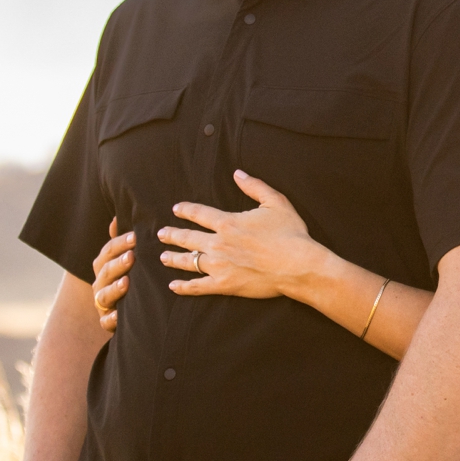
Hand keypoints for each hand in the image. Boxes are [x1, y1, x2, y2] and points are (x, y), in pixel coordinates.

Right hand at [92, 220, 134, 333]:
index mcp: (103, 266)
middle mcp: (99, 283)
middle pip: (105, 271)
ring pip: (104, 295)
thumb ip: (119, 242)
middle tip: (132, 256)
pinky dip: (111, 319)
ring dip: (114, 288)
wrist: (121, 311)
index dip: (120, 243)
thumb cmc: (126, 278)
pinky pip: (106, 321)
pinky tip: (118, 315)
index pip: (108, 251)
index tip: (135, 236)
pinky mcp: (106, 321)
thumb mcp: (122, 259)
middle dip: (118, 264)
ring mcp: (102, 303)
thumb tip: (117, 218)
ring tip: (126, 282)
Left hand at [159, 170, 328, 300]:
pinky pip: (197, 286)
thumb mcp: (276, 203)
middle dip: (172, 235)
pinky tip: (174, 285)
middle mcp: (218, 243)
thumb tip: (238, 174)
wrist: (298, 265)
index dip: (185, 210)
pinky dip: (183, 286)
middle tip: (161, 234)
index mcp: (228, 223)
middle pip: (187, 238)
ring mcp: (219, 265)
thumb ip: (254, 186)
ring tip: (163, 257)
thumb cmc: (290, 234)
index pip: (198, 214)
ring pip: (188, 261)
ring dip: (173, 258)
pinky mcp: (224, 284)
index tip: (176, 209)